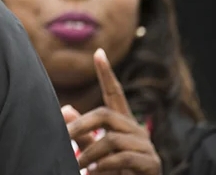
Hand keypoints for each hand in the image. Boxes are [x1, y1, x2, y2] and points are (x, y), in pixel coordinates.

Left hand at [64, 49, 160, 173]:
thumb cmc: (114, 171)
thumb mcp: (95, 150)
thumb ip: (83, 132)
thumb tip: (65, 108)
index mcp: (123, 123)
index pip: (115, 94)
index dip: (106, 74)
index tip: (98, 53)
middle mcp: (136, 130)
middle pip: (105, 115)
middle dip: (81, 125)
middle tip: (64, 138)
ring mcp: (145, 146)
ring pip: (111, 139)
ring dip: (90, 154)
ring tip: (78, 165)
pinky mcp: (151, 163)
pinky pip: (123, 158)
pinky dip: (105, 166)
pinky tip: (95, 173)